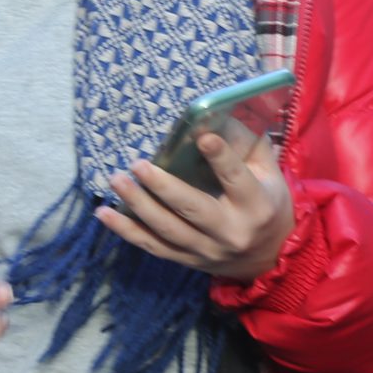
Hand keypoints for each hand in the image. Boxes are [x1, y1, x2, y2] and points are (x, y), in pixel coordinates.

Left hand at [97, 133, 294, 283]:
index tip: (202, 136)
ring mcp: (206, 250)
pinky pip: (152, 247)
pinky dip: (126, 231)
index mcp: (256, 205)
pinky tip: (103, 214)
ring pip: (167, 230)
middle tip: (138, 165)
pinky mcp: (187, 260)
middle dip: (163, 187)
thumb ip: (246, 143)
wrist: (268, 257)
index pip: (236, 179)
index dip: (221, 158)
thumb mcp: (269, 173)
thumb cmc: (266, 202)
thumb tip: (214, 112)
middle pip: (193, 209)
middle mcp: (230, 231)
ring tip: (116, 180)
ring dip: (138, 206)